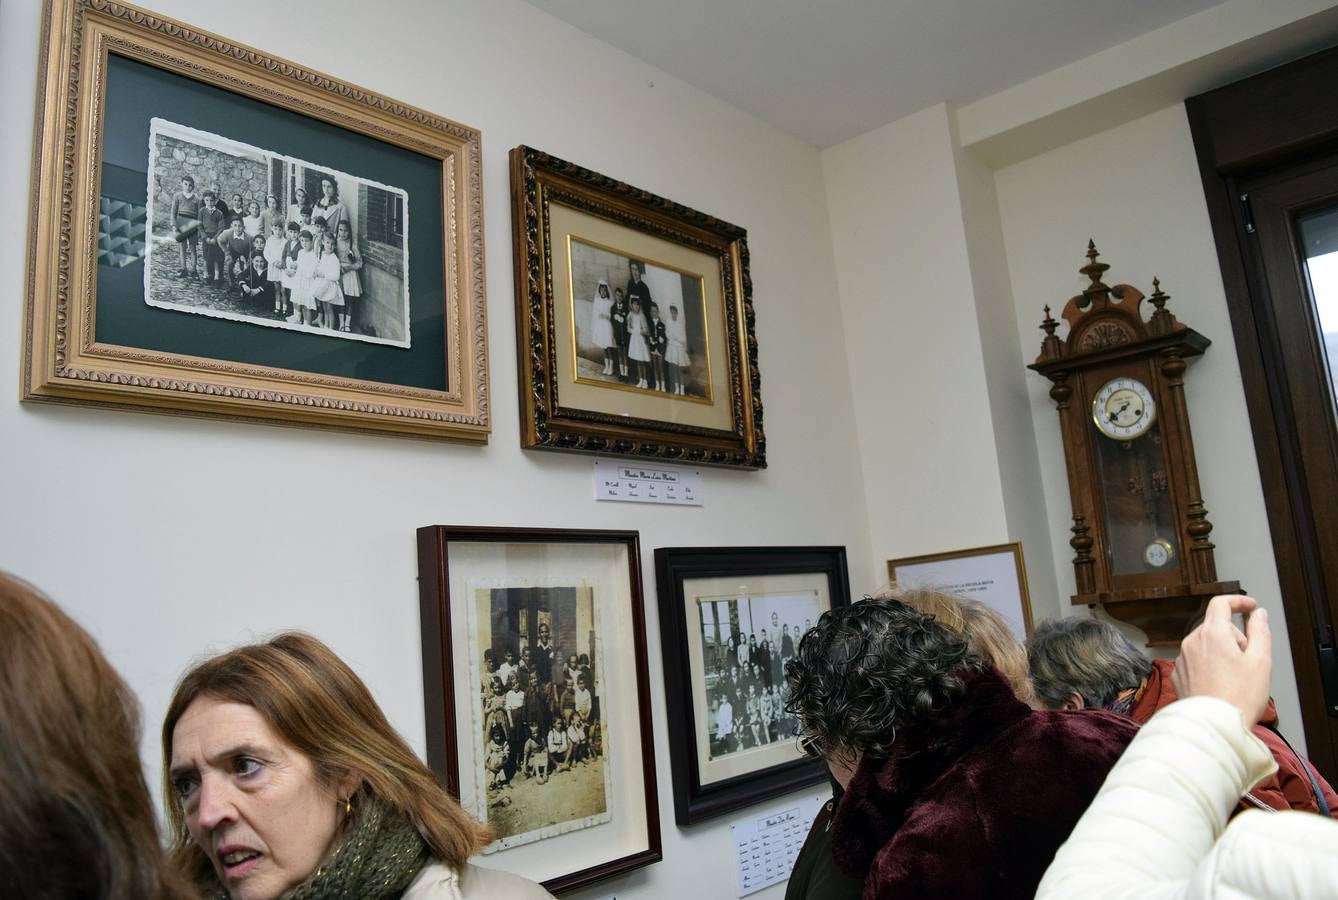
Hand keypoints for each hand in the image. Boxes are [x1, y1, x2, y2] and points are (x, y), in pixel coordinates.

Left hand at [1172, 594, 1270, 726]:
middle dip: (1235, 637)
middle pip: (1216, 627)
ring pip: (1206, 645)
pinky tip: (1220, 685)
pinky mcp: (1178, 674)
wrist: (1215, 726)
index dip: (1238, 601)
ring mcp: (1182, 658)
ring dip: (1221, 652)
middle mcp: (1191, 642)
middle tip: (1248, 661)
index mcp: (1212, 633)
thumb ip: (1260, 631)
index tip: (1250, 607)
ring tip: (1235, 678)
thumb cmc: (1239, 697)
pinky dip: (1209, 666)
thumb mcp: (1261, 661)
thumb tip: (1258, 615)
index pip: (1221, 604)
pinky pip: (1196, 661)